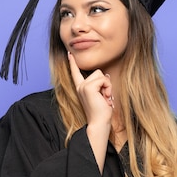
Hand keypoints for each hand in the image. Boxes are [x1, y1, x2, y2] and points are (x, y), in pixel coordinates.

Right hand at [68, 52, 111, 172]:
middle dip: (105, 83)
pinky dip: (107, 88)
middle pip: (97, 72)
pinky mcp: (88, 88)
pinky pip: (103, 80)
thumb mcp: (101, 95)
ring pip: (101, 75)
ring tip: (104, 98)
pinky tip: (105, 98)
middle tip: (104, 97)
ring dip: (107, 86)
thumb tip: (106, 74)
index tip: (69, 53)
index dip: (73, 63)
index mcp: (81, 88)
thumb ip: (100, 85)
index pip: (76, 73)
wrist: (99, 123)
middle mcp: (80, 86)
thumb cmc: (101, 112)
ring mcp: (83, 87)